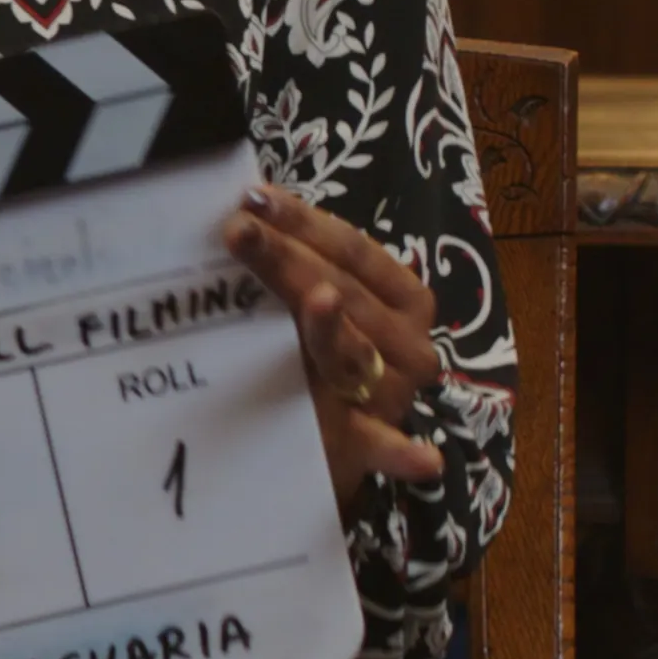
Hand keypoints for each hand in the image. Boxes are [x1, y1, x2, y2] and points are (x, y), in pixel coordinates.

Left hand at [223, 181, 447, 503]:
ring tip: (316, 301)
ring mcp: (393, 393)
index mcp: (404, 298)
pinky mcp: (373, 446)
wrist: (323, 449)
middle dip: (288, 258)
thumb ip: (297, 268)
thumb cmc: (317, 360)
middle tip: (237, 231)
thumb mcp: (315, 311)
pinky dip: (402, 453)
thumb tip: (245, 210)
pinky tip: (420, 458)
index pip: (352, 249)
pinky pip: (385, 447)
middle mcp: (409, 342)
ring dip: (331, 328)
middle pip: (344, 290)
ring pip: (354, 352)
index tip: (253, 200)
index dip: (303, 222)